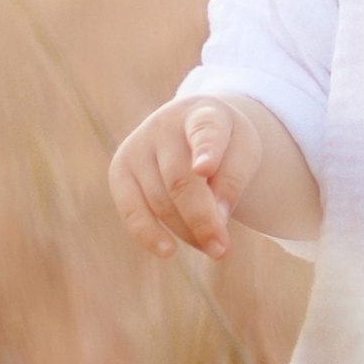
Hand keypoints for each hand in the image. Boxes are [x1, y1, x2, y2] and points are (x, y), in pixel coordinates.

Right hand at [108, 96, 253, 260]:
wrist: (190, 127)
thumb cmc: (225, 144)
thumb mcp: (244, 151)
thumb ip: (234, 180)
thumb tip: (217, 220)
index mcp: (202, 113)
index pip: (204, 130)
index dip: (205, 150)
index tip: (205, 169)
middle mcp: (164, 125)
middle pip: (180, 181)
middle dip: (203, 219)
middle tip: (223, 250)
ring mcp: (137, 146)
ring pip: (161, 201)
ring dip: (188, 231)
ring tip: (212, 245)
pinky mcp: (119, 170)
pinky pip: (131, 210)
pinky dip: (148, 235)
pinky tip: (168, 250)